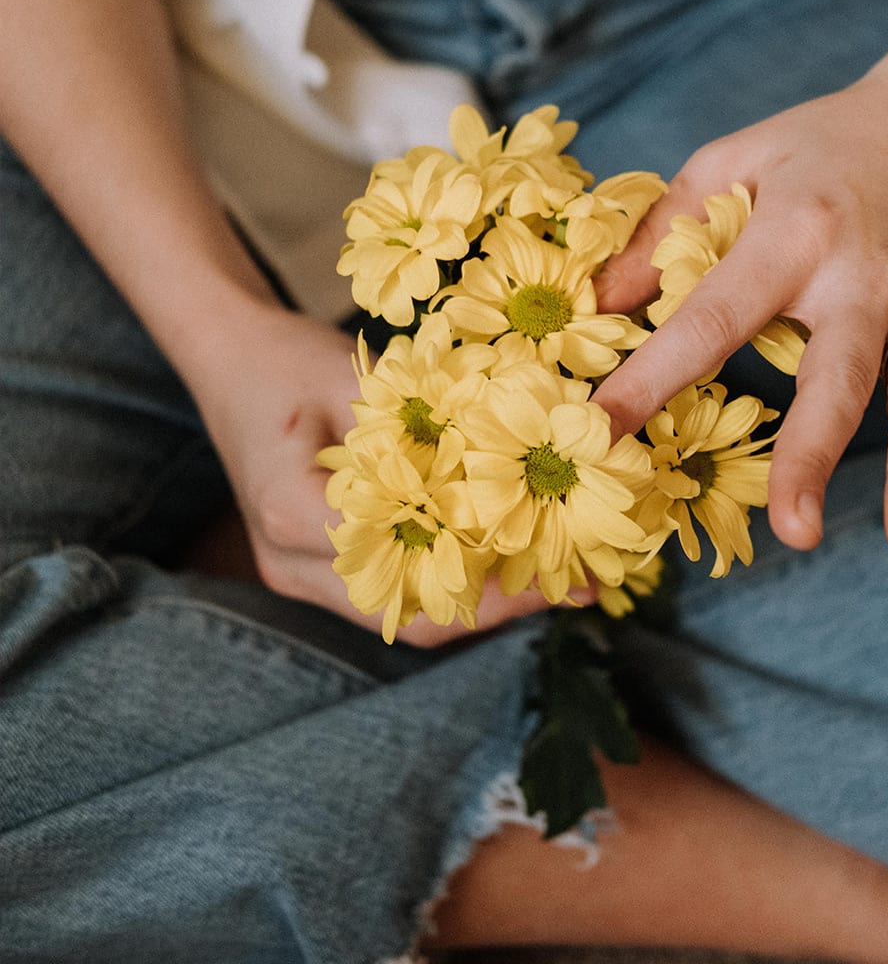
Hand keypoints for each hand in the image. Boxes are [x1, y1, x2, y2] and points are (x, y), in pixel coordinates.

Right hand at [184, 302, 560, 645]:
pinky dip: (451, 582)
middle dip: (499, 606)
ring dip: (481, 601)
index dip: (487, 574)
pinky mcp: (315, 568)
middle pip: (408, 614)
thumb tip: (514, 456)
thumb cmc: (286, 357)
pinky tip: (504, 559)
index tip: (556, 559)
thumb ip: (418, 425)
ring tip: (556, 576)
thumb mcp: (353, 375)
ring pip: (403, 615)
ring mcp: (299, 574)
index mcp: (292, 513)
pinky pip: (393, 592)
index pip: (407, 566)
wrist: (227, 357)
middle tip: (576, 583)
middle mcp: (292, 563)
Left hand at [593, 43, 887, 572]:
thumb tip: (598, 304)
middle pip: (838, 376)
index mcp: (794, 235)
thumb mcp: (736, 158)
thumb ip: (664, 228)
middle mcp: (863, 279)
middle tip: (792, 530)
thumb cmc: (829, 138)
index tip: (602, 436)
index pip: (713, 321)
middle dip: (814, 455)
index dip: (653, 380)